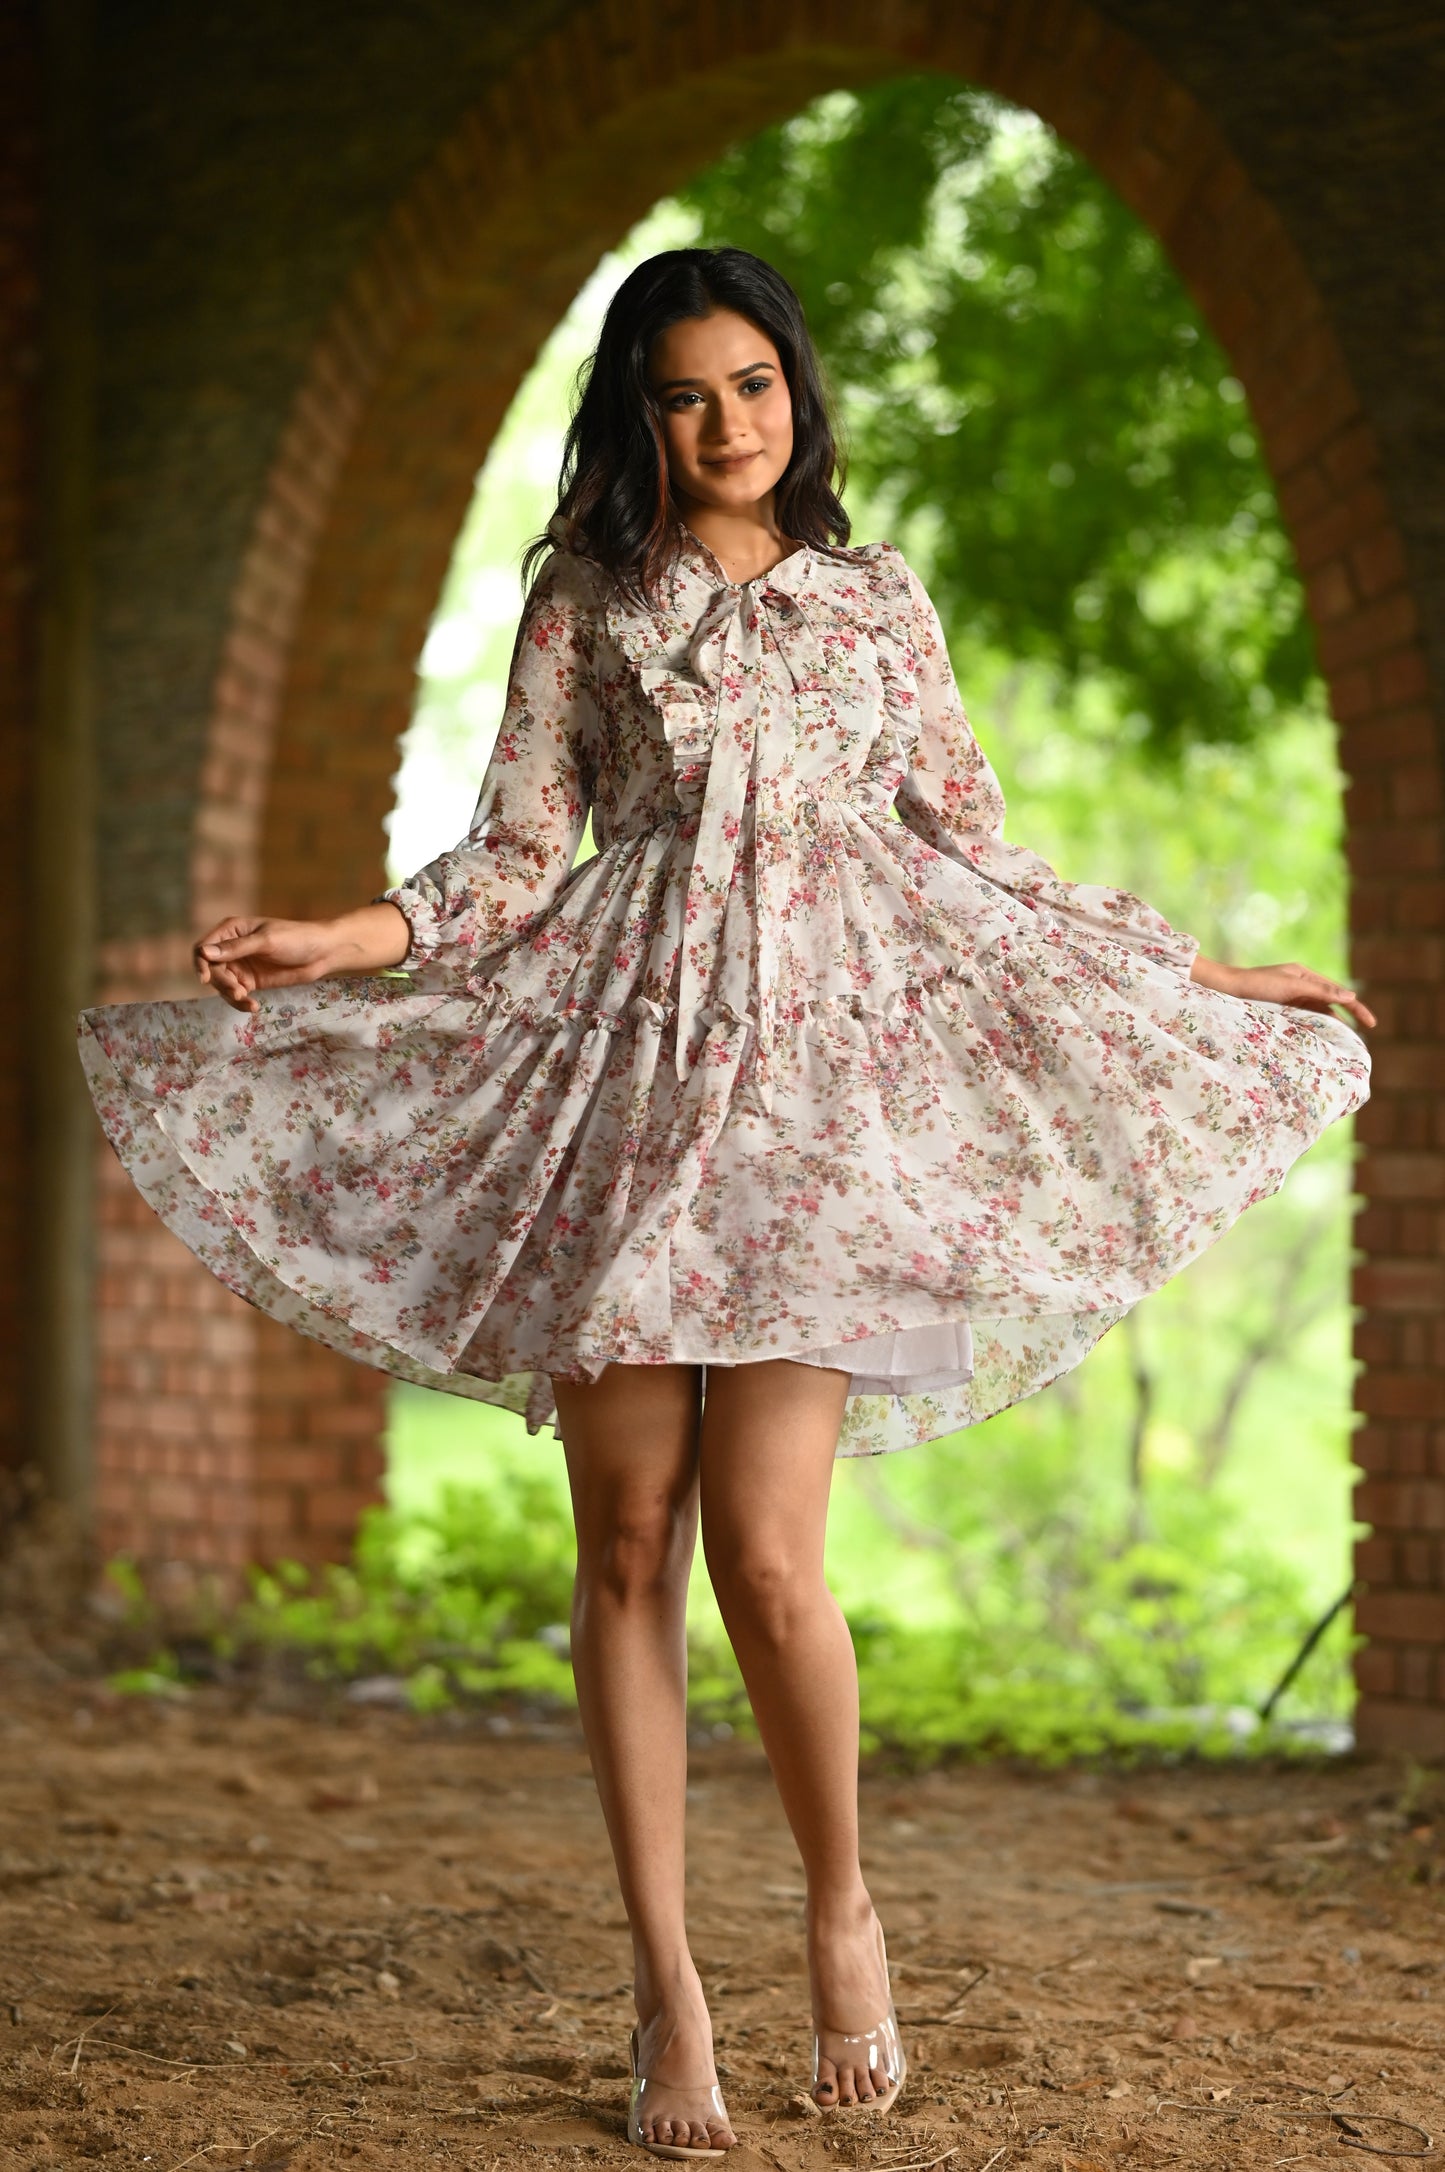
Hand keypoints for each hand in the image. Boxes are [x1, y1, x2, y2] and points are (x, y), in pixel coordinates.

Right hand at [193, 903, 410, 1013]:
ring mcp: (241, 966)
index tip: (205, 978)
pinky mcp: (251, 982)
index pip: (203, 947)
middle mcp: (231, 948)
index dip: (200, 963)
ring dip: (231, 995)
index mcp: (231, 930)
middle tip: (238, 992)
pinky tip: (253, 1007)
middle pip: (211, 970)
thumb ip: (236, 948)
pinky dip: (241, 1003)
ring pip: (222, 985)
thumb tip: (203, 952)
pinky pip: (237, 995)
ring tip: (248, 1001)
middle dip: (221, 983)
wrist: (323, 953)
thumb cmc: (296, 938)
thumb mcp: (265, 941)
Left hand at [1191, 953, 1375, 1030]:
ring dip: (1331, 1028)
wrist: (1226, 989)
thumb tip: (1351, 996)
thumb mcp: (1291, 986)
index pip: (1338, 993)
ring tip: (1344, 1046)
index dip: (1357, 1009)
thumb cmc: (1257, 984)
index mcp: (1306, 976)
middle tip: (1362, 1039)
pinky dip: (1314, 1031)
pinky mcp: (1280, 1011)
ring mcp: (1290, 1000)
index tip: (1372, 1024)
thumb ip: (1320, 991)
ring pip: (1318, 1016)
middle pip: (1331, 1006)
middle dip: (1347, 1021)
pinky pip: (1303, 1022)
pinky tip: (1321, 1043)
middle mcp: (1301, 987)